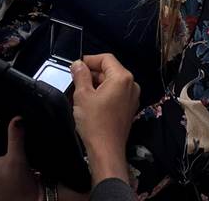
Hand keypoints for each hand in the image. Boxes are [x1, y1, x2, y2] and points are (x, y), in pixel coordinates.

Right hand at [70, 54, 139, 183]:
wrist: (106, 150)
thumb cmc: (94, 121)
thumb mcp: (82, 95)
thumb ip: (80, 75)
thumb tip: (78, 64)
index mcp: (122, 77)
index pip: (106, 58)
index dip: (90, 60)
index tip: (76, 67)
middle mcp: (132, 84)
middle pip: (110, 70)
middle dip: (92, 73)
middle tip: (75, 81)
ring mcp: (132, 97)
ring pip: (112, 82)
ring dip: (97, 84)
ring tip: (81, 92)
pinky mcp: (129, 108)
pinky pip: (116, 93)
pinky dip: (104, 93)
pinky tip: (91, 102)